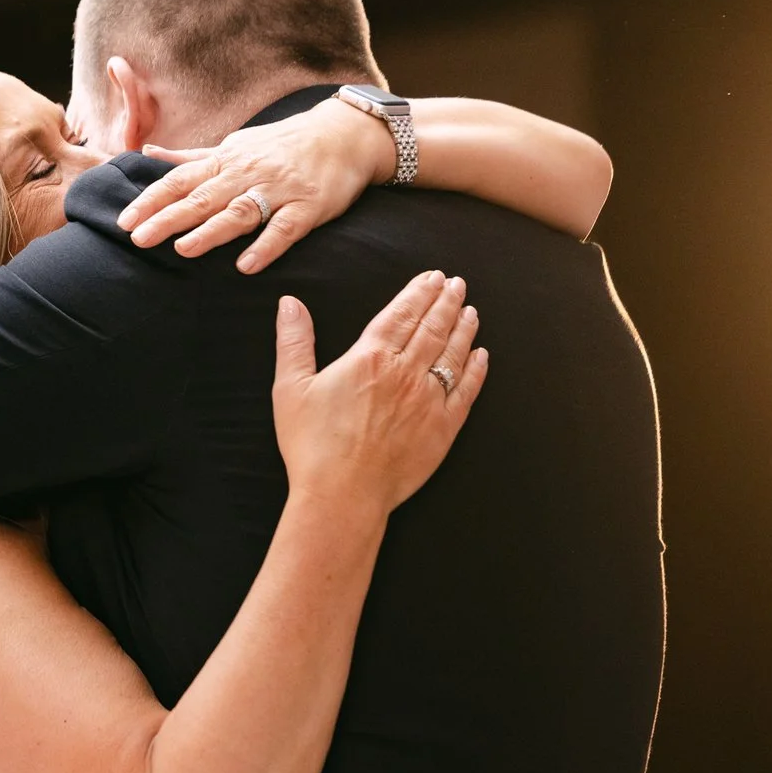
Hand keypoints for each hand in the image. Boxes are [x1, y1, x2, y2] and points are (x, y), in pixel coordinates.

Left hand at [117, 97, 395, 271]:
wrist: (345, 134)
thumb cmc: (283, 144)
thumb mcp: (236, 144)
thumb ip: (192, 157)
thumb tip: (150, 153)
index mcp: (226, 161)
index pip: (181, 180)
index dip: (152, 200)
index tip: (124, 220)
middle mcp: (247, 173)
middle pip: (202, 197)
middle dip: (169, 217)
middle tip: (138, 238)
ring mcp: (278, 190)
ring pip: (240, 211)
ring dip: (211, 231)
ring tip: (184, 249)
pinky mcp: (308, 207)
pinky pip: (285, 229)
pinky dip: (266, 246)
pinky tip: (247, 265)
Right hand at [273, 271, 486, 515]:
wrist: (343, 495)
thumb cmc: (312, 445)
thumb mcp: (291, 388)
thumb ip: (294, 342)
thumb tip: (289, 304)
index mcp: (370, 358)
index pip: (402, 313)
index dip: (419, 292)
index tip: (433, 277)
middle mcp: (406, 373)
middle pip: (433, 327)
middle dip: (447, 302)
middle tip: (457, 284)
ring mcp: (429, 400)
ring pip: (453, 354)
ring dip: (464, 329)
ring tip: (470, 311)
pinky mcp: (443, 428)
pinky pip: (467, 391)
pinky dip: (476, 370)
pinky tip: (481, 356)